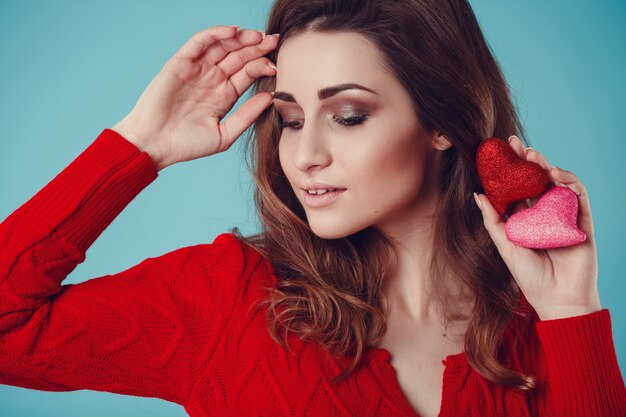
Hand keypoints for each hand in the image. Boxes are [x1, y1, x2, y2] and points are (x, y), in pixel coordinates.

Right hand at [112, 25, 278, 170]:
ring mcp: (197, 69)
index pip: (248, 73)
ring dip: (241, 38)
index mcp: (224, 95)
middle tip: (274, 41)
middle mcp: (212, 79)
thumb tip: (270, 98)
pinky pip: (200, 42)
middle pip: (239, 56)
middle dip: (257, 47)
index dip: (263, 65)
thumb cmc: (186, 145)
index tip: (277, 65)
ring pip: (222, 45)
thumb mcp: (224, 135)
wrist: (154, 145)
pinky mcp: (181, 63)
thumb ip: (246, 116)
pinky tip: (233, 32)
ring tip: (258, 36)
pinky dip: (216, 34)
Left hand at [473, 136, 600, 319]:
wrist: (559, 298)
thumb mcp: (505, 246)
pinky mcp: (581, 219)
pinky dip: (568, 181)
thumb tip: (477, 195)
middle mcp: (543, 213)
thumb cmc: (530, 277)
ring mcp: (563, 214)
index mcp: (524, 219)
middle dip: (526, 160)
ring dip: (545, 165)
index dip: (508, 170)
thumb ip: (493, 221)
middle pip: (535, 180)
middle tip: (513, 143)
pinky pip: (577, 194)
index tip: (496, 152)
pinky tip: (555, 174)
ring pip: (555, 182)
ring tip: (532, 155)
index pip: (516, 188)